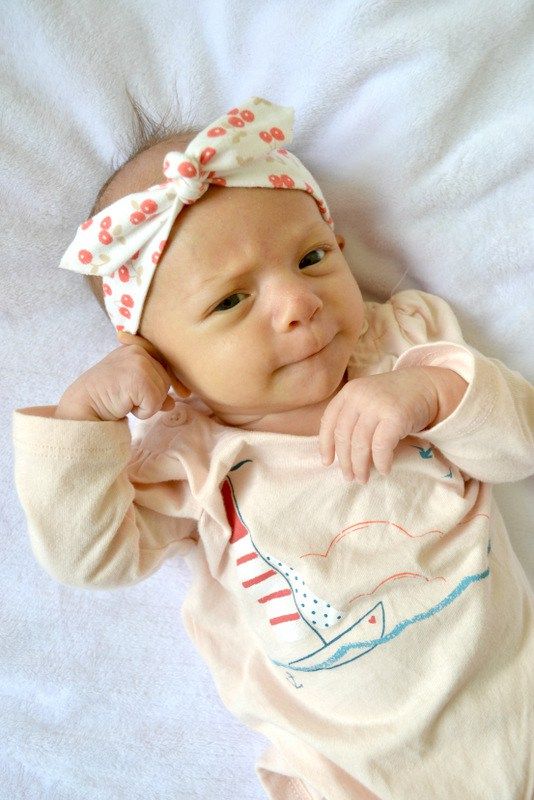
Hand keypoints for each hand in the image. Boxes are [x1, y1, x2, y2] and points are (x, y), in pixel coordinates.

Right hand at [55, 333, 188, 421]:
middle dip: (154, 396)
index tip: (183, 393)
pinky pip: (155, 402)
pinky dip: (143, 411)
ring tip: (125, 402)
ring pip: (163, 391)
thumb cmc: (104, 397)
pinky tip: (125, 406)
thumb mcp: (131, 387)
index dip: (175, 380)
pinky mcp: (138, 377)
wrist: (82, 407)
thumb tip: (172, 401)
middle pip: (166, 379)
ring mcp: (138, 362)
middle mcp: (138, 352)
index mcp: (136, 349)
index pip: (166, 363)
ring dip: (147, 405)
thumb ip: (151, 388)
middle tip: (130, 401)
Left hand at [318, 368, 438, 482]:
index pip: (329, 421)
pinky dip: (381, 462)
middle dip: (345, 461)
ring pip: (360, 444)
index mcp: (349, 392)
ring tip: (363, 479)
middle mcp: (360, 396)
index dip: (325, 444)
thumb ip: (352, 417)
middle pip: (344, 436)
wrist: (427, 386)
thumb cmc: (394, 398)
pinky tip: (384, 470)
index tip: (327, 462)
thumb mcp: (368, 399)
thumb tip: (337, 452)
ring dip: (361, 466)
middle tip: (349, 477)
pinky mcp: (396, 416)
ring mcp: (377, 405)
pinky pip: (381, 447)